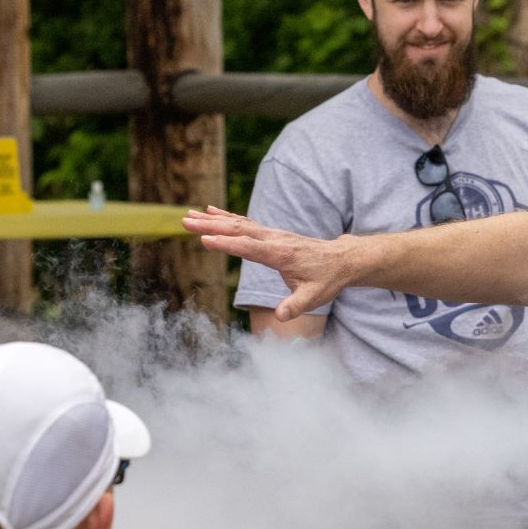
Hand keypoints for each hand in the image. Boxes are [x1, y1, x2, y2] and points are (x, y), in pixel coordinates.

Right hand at [183, 208, 352, 320]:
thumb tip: (282, 317)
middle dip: (211, 226)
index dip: (227, 244)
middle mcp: (274, 239)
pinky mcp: (271, 234)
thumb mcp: (314, 297)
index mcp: (280, 254)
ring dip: (213, 219)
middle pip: (238, 230)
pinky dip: (227, 216)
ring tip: (189, 215)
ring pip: (239, 223)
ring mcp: (272, 234)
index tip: (205, 239)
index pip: (249, 247)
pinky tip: (211, 211)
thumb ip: (296, 306)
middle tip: (186, 221)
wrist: (341, 260)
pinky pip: (245, 222)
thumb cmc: (326, 280)